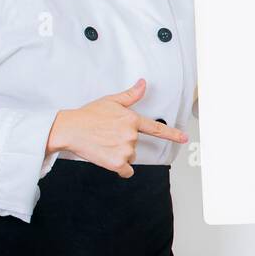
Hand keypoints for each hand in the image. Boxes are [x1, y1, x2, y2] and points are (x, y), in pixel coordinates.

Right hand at [45, 79, 188, 177]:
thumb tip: (143, 83)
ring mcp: (124, 149)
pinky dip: (119, 169)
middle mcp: (130, 135)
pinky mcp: (116, 163)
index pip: (156, 129)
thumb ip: (131, 95)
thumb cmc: (88, 115)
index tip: (184, 138)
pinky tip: (107, 159)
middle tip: (107, 136)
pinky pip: (126, 171)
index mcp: (131, 119)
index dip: (172, 134)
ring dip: (119, 154)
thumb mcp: (111, 101)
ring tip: (103, 144)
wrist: (70, 129)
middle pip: (135, 145)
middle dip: (124, 143)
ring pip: (130, 157)